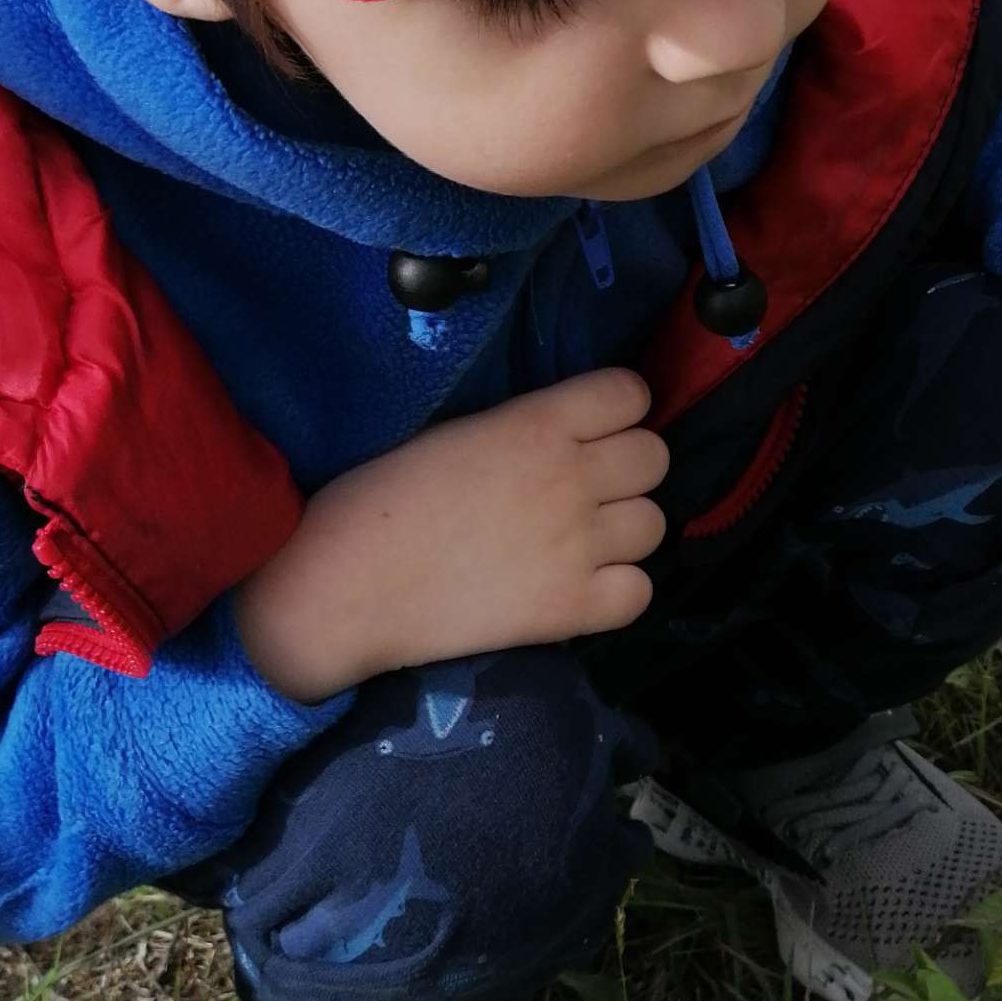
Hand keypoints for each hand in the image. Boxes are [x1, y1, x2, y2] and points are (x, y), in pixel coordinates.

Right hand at [233, 367, 669, 703]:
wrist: (346, 585)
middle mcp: (571, 478)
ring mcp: (577, 546)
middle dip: (627, 470)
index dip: (617, 411)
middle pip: (654, 458)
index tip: (593, 430)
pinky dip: (618, 591)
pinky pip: (639, 593)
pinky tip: (582, 588)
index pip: (630, 393)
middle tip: (587, 491)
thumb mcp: (457, 433)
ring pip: (655, 525)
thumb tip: (565, 436)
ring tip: (581, 542)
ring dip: (624, 531)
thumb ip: (523, 429)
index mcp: (537, 423)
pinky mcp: (570, 607)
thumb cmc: (378, 499)